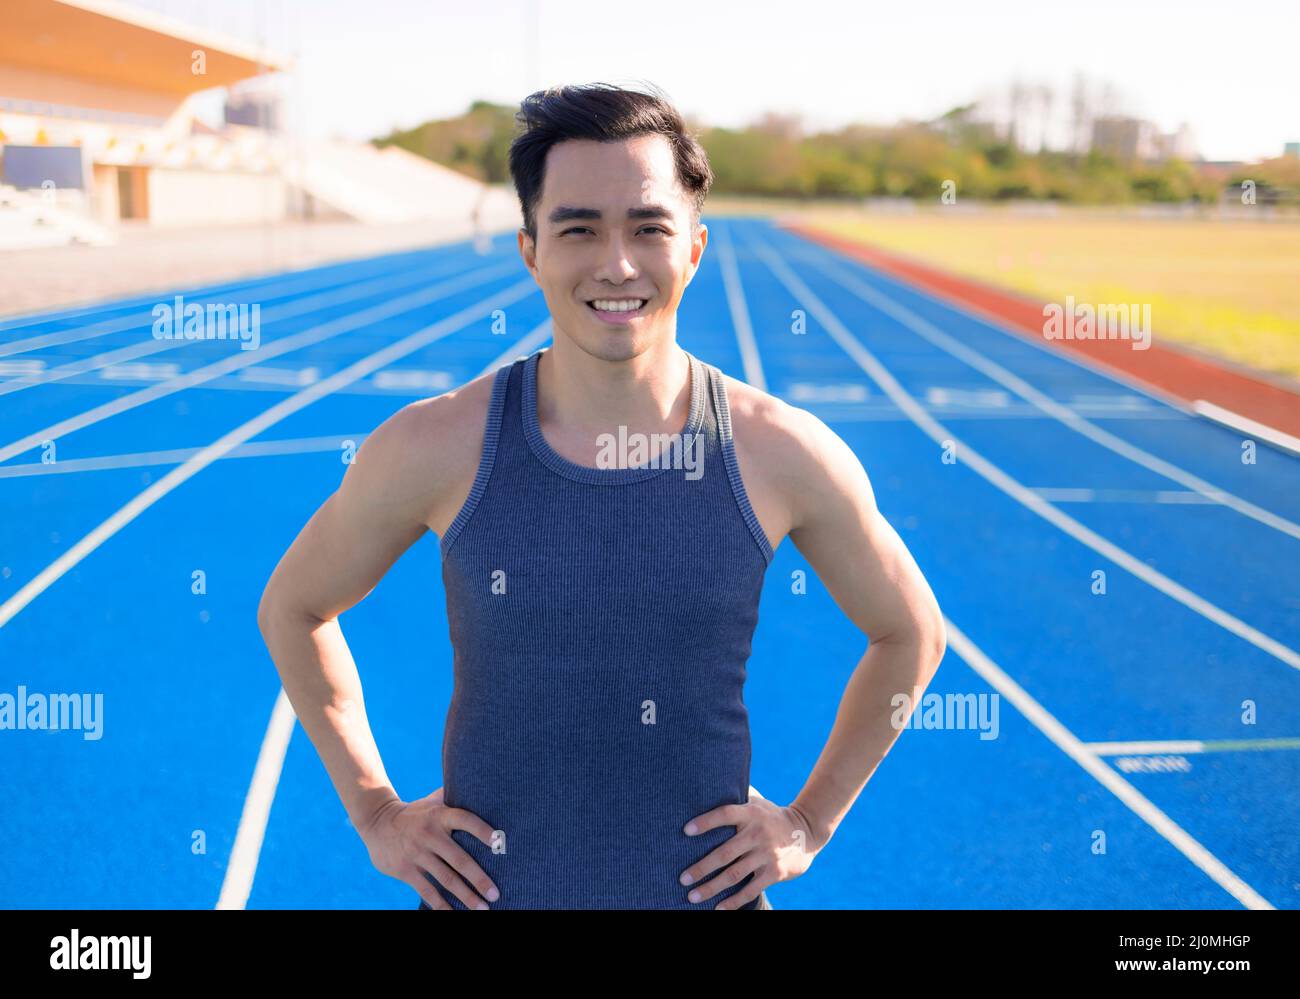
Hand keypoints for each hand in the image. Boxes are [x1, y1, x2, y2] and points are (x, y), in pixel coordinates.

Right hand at [358, 787, 500, 909]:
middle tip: (496, 894)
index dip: (483, 831)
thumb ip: (453, 795)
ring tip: (482, 908)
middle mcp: (430, 834)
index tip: (500, 843)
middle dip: (479, 879)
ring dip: (466, 896)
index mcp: (440, 815)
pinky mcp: (405, 870)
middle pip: (460, 860)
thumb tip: (479, 785)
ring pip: (446, 879)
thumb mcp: (431, 801)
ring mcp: (417, 853)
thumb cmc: (414, 813)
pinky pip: (427, 890)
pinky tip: (453, 913)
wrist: (377, 822)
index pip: (466, 820)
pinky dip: (441, 904)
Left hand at [679, 787, 824, 908]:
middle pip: (725, 852)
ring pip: (734, 874)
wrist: (807, 832)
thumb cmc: (772, 816)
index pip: (725, 814)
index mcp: (751, 813)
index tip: (686, 831)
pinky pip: (751, 890)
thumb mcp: (758, 803)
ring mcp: (767, 854)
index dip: (706, 822)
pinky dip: (734, 901)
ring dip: (711, 887)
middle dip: (701, 868)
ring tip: (692, 896)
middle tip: (682, 878)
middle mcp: (757, 833)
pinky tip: (718, 908)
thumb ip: (737, 798)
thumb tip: (710, 785)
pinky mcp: (775, 872)